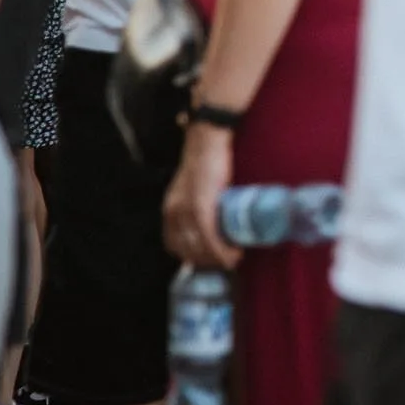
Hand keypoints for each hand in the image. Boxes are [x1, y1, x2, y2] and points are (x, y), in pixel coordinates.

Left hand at [162, 124, 240, 269]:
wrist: (207, 141)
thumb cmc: (205, 161)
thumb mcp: (192, 187)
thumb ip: (195, 201)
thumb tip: (212, 216)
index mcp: (170, 210)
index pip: (174, 244)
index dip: (191, 256)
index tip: (209, 259)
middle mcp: (174, 214)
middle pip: (187, 250)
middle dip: (207, 262)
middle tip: (226, 263)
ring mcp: (186, 211)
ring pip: (199, 247)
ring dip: (217, 259)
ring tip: (234, 259)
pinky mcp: (202, 207)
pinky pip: (209, 238)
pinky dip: (221, 250)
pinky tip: (232, 254)